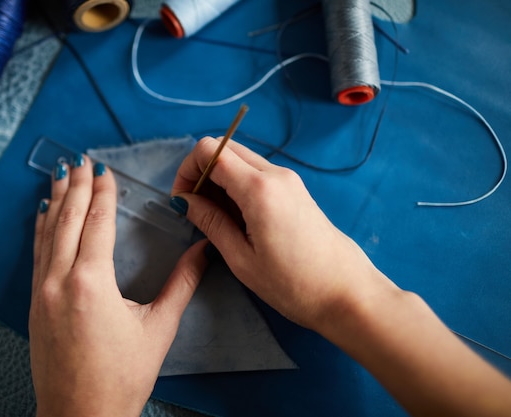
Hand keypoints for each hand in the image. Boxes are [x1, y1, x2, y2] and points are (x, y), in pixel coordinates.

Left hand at [29, 155, 207, 416]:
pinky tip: (42, 216)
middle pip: (69, 221)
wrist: (80, 415)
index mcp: (93, 282)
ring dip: (56, 202)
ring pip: (48, 234)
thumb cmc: (123, 376)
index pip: (98, 223)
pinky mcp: (36, 304)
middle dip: (76, 187)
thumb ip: (182, 284)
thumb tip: (204, 252)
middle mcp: (61, 280)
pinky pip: (37, 254)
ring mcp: (43, 292)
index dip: (103, 194)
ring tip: (60, 176)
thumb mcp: (158, 329)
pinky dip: (41, 229)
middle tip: (80, 160)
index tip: (105, 169)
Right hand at [170, 137, 392, 330]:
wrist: (348, 294)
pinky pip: (257, 174)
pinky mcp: (296, 190)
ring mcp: (289, 180)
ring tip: (216, 219)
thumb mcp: (242, 258)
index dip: (187, 170)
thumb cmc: (293, 285)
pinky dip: (238, 186)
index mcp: (259, 188)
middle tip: (196, 210)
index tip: (183, 200)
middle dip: (201, 172)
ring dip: (220, 179)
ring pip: (241, 160)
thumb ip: (210, 222)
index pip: (210, 150)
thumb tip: (184, 200)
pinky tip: (238, 218)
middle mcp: (275, 173)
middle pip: (225, 148)